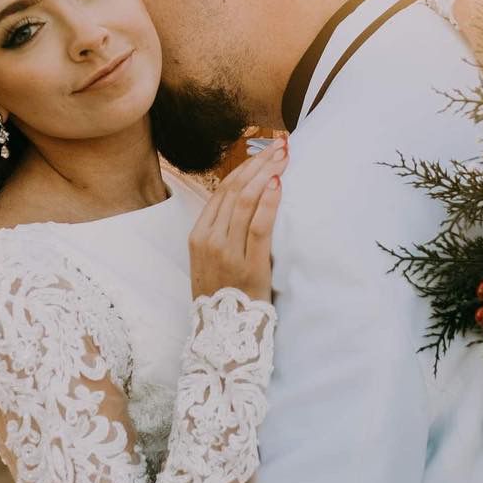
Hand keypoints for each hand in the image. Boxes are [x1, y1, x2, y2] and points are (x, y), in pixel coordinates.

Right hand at [188, 140, 287, 303]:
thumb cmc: (224, 297)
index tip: (264, 151)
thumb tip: (248, 200)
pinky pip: (258, 226)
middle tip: (279, 146)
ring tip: (284, 157)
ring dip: (266, 174)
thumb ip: (223, 232)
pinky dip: (268, 202)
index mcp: (198, 236)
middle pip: (234, 190)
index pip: (222, 191)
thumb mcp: (212, 261)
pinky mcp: (247, 265)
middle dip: (258, 163)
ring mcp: (226, 252)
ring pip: (245, 202)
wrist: (223, 336)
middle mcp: (209, 240)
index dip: (244, 167)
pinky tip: (278, 184)